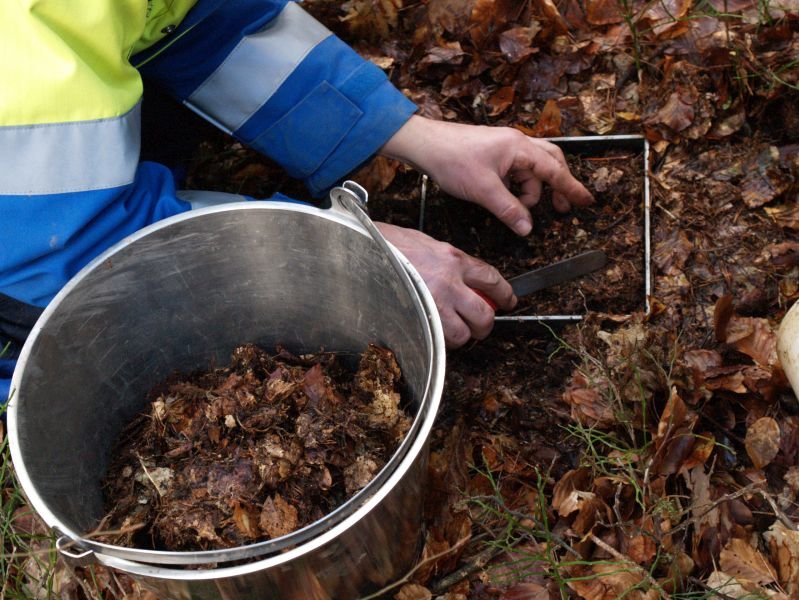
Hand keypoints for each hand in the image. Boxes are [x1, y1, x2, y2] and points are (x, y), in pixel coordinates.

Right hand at [377, 222, 515, 347]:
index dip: (504, 294)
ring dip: (461, 336)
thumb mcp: (425, 242)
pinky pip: (440, 340)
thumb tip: (461, 275)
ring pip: (464, 333)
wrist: (361, 251)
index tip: (508, 301)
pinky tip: (434, 333)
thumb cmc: (386, 244)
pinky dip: (440, 342)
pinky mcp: (419, 319)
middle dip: (486, 324)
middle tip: (480, 324)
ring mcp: (434, 303)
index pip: (491, 279)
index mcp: (452, 258)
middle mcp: (449, 282)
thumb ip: (447, 259)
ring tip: (452, 331)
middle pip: (485, 313)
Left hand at [381, 115, 593, 235]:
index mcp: (520, 148)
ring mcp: (506, 147)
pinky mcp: (494, 153)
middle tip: (559, 209)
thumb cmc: (453, 160)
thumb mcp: (483, 190)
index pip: (555, 170)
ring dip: (530, 190)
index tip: (587, 202)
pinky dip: (516, 186)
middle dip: (556, 187)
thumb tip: (527, 228)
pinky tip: (505, 199)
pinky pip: (515, 170)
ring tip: (519, 209)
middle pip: (549, 164)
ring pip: (531, 170)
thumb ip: (508, 210)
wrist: (426, 145)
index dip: (571, 188)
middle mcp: (517, 144)